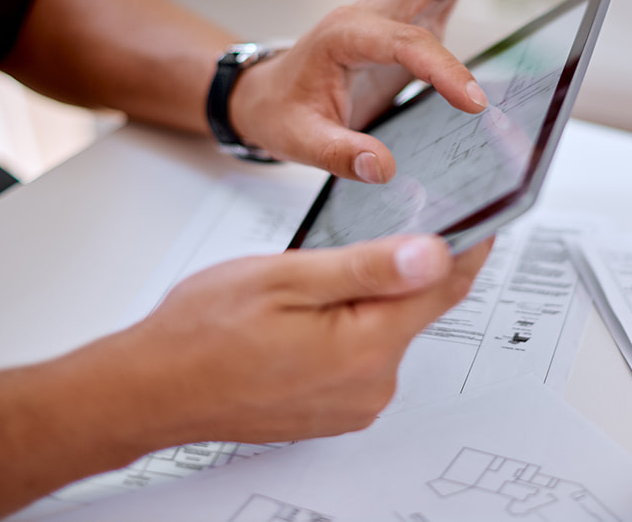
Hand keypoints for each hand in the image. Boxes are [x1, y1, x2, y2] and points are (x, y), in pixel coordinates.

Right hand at [96, 234, 493, 445]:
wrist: (152, 389)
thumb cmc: (202, 333)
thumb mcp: (287, 277)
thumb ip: (368, 267)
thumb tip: (433, 253)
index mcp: (366, 346)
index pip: (444, 287)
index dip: (466, 246)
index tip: (480, 218)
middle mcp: (371, 385)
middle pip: (413, 310)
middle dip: (396, 272)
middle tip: (347, 246)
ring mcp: (354, 404)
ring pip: (384, 332)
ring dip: (365, 303)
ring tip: (303, 292)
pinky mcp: (336, 412)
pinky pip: (361, 359)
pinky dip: (346, 332)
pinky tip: (300, 323)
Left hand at [229, 0, 542, 183]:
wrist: (266, 94)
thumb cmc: (282, 113)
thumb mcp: (299, 141)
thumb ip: (339, 154)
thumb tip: (382, 168)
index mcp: (343, 37)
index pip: (405, 44)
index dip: (443, 70)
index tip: (475, 103)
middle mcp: (368, 14)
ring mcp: (387, 13)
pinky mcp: (402, 22)